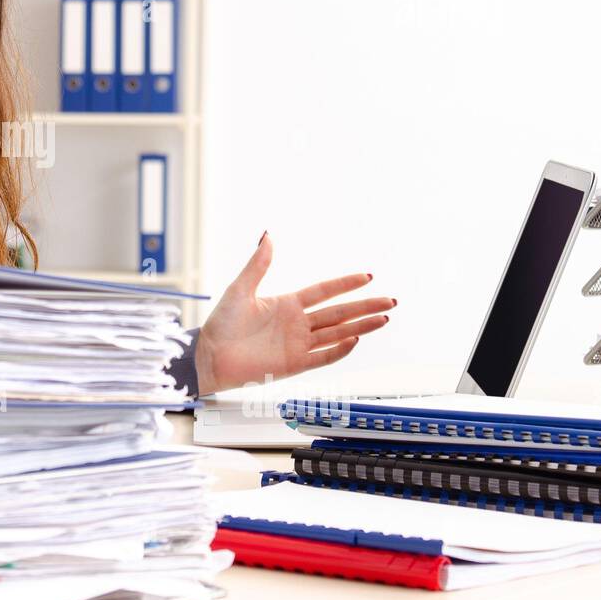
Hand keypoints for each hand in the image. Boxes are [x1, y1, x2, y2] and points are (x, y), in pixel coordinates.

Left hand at [193, 232, 395, 394]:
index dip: (345, 285)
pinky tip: (355, 338)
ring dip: (361, 326)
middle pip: (339, 313)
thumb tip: (267, 236)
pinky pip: (322, 356)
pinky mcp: (294, 364)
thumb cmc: (221, 324)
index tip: (367, 277)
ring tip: (384, 318)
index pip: (324, 292)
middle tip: (390, 301)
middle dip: (365, 306)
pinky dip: (340, 349)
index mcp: (286, 304)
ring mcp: (297, 344)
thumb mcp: (240, 288)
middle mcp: (297, 324)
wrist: (210, 355)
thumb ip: (258, 264)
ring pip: (337, 333)